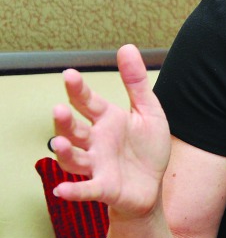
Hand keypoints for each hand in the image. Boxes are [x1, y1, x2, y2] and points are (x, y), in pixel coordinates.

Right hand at [48, 44, 171, 219]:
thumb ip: (136, 82)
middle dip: (65, 121)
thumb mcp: (148, 111)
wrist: (153, 185)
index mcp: (107, 120)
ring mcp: (98, 165)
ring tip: (60, 143)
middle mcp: (97, 142)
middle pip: (75, 130)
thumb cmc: (147, 148)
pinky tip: (61, 190)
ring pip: (74, 158)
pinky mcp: (104, 188)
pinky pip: (86, 190)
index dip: (78, 89)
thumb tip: (126, 47)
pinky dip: (73, 190)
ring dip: (65, 152)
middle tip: (59, 109)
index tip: (69, 74)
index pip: (88, 102)